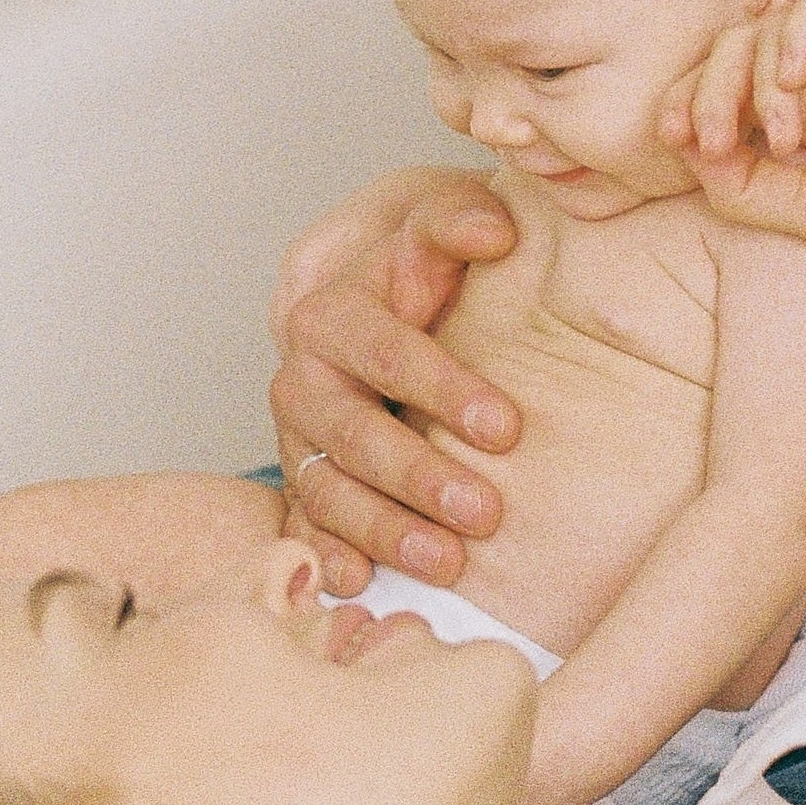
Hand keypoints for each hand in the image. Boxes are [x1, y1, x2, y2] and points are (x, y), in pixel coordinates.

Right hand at [270, 168, 520, 595]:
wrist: (390, 306)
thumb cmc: (427, 272)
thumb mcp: (440, 229)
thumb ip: (459, 221)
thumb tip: (495, 231)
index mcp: (330, 314)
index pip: (384, 352)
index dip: (443, 389)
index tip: (507, 427)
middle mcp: (301, 381)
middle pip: (353, 434)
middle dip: (417, 476)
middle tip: (486, 511)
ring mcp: (298, 441)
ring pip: (328, 491)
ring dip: (385, 531)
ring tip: (448, 563)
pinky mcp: (304, 487)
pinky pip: (306, 530)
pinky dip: (328, 559)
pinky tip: (362, 583)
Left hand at [659, 0, 805, 265]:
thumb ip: (749, 186)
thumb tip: (686, 151)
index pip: (732, 85)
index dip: (690, 105)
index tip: (674, 145)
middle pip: (740, 47)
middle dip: (706, 92)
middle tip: (706, 140)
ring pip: (775, 19)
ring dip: (753, 75)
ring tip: (779, 131)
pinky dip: (794, 29)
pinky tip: (793, 79)